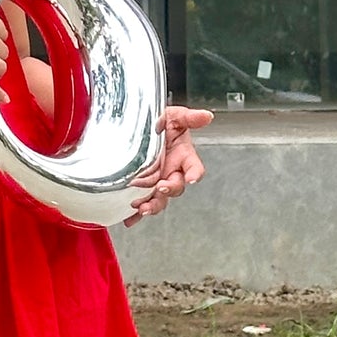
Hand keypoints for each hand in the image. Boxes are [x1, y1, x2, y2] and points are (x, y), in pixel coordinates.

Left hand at [126, 104, 212, 223]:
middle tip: (160, 188)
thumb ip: (190, 118)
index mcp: (183, 157)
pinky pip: (142, 203)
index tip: (191, 178)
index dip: (194, 174)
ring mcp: (159, 181)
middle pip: (176, 187)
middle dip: (168, 190)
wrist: (143, 128)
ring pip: (160, 199)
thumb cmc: (164, 123)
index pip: (194, 167)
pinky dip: (135, 214)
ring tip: (142, 208)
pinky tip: (129, 220)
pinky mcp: (145, 188)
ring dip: (152, 205)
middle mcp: (173, 172)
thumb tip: (207, 116)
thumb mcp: (175, 116)